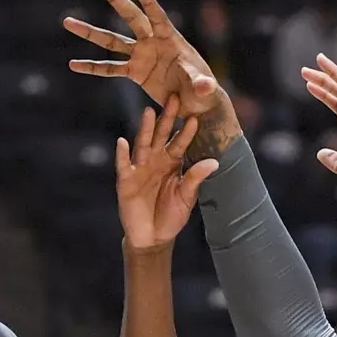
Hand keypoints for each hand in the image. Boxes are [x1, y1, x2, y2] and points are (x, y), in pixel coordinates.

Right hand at [65, 0, 227, 124]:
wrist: (195, 103)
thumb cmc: (203, 91)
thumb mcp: (203, 88)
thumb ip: (202, 85)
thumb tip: (205, 87)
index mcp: (170, 39)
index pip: (157, 16)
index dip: (148, 0)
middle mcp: (152, 42)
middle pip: (129, 15)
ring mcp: (141, 55)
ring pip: (111, 40)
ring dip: (90, 32)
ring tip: (68, 21)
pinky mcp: (135, 72)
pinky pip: (109, 69)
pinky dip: (92, 67)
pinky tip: (73, 64)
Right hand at [116, 97, 217, 252]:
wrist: (152, 238)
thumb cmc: (170, 216)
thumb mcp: (186, 198)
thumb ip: (195, 178)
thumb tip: (214, 162)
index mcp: (172, 164)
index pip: (180, 143)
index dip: (187, 131)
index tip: (196, 116)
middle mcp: (155, 161)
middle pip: (161, 136)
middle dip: (167, 118)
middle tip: (174, 98)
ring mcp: (139, 169)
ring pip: (143, 145)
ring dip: (145, 129)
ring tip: (149, 112)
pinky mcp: (126, 181)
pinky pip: (124, 165)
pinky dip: (122, 154)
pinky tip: (122, 141)